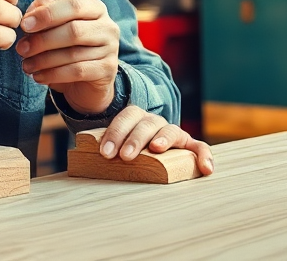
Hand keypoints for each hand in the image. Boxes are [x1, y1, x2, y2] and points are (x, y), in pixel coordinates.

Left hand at [17, 0, 119, 114]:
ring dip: (43, 60)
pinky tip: (38, 76)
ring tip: (26, 66)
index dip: (47, 14)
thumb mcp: (56, 27)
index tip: (24, 25)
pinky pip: (77, 71)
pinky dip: (53, 74)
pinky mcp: (107, 70)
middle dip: (42, 40)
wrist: (86, 81)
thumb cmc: (67, 46)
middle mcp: (107, 25)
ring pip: (73, 53)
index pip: (72, 4)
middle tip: (21, 49)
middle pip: (73, 29)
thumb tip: (28, 17)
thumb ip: (44, 15)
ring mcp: (111, 48)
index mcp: (94, 7)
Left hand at [98, 106, 213, 175]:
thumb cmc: (124, 146)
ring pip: (170, 129)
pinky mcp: (188, 145)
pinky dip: (204, 156)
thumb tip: (80, 149)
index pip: (125, 117)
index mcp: (134, 118)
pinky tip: (206, 169)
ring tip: (155, 149)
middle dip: (133, 138)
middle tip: (123, 156)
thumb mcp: (112, 142)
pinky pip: (199, 147)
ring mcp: (171, 132)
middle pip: (146, 123)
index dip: (115, 132)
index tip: (106, 153)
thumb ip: (102, 143)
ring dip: (162, 139)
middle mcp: (153, 122)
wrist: (144, 141)